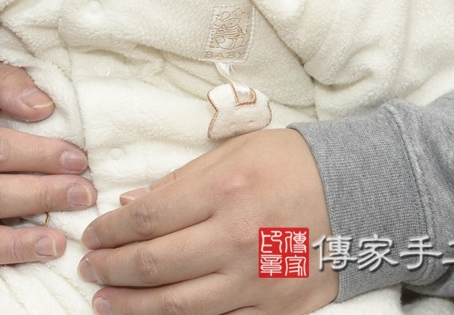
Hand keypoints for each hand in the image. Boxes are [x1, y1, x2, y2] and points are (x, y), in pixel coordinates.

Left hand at [79, 128, 336, 314]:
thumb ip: (178, 182)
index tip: (92, 234)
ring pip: (179, 305)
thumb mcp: (232, 154)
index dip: (109, 231)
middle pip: (154, 264)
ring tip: (104, 301)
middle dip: (111, 269)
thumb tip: (129, 205)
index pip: (146, 219)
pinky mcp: (277, 308)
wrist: (363, 194)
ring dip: (132, 305)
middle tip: (89, 269)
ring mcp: (256, 280)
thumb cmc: (292, 165)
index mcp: (222, 191)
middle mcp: (235, 239)